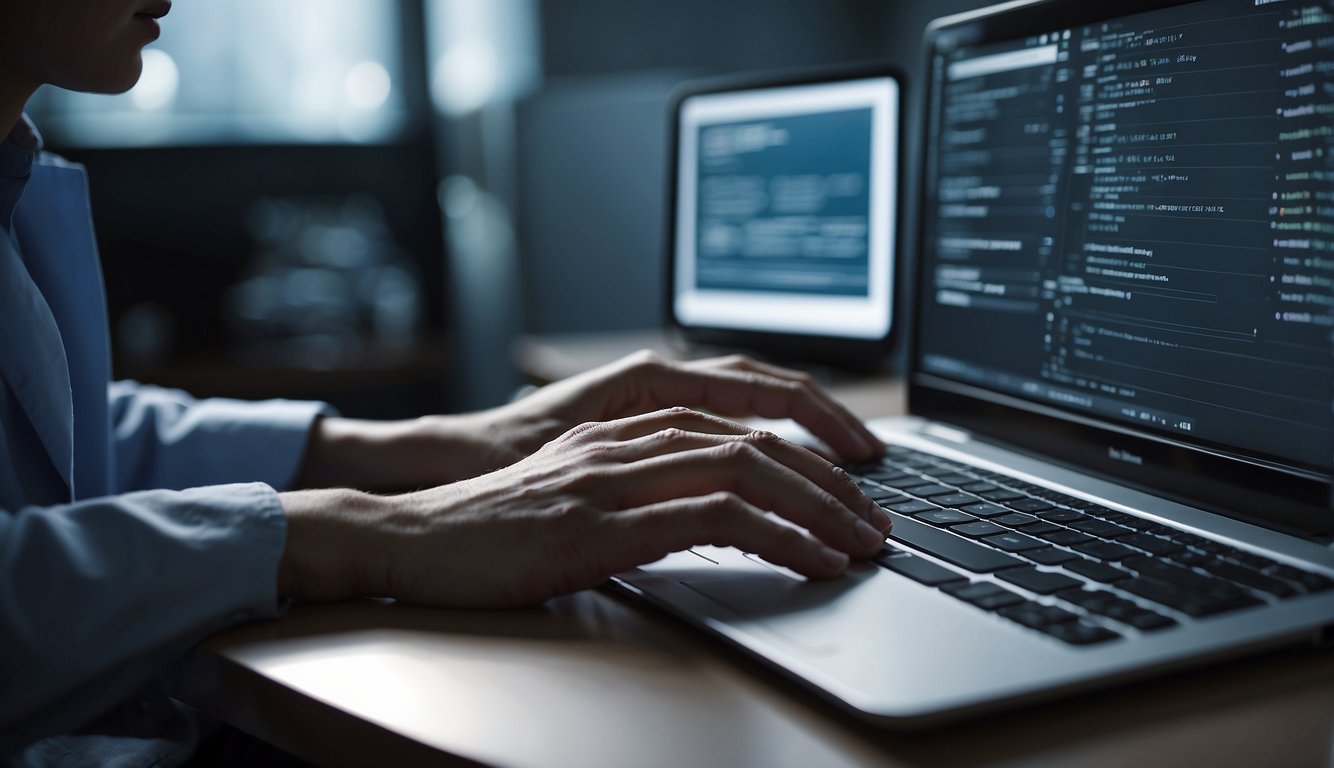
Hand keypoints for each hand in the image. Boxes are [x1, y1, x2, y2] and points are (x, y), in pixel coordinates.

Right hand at [278, 408, 891, 607]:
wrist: (409, 537)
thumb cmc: (490, 527)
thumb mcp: (577, 498)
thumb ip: (641, 493)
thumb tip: (712, 517)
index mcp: (623, 426)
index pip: (736, 414)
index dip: (805, 437)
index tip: (851, 474)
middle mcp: (626, 438)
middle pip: (756, 434)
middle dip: (830, 474)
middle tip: (877, 513)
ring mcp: (615, 477)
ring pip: (747, 467)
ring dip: (820, 505)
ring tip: (864, 540)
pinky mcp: (604, 525)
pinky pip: (714, 519)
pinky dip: (779, 537)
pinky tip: (813, 559)